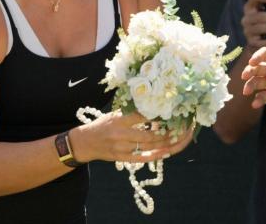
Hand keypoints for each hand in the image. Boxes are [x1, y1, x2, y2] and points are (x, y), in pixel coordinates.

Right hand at [75, 110, 190, 162]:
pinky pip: (142, 159)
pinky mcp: (121, 158)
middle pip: (149, 136)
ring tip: (178, 137)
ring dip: (165, 143)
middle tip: (181, 127)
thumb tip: (154, 106)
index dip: (159, 115)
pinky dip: (155, 156)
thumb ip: (132, 112)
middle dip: (167, 133)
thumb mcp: (114, 113)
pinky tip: (167, 152)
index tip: (172, 112)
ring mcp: (121, 148)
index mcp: (119, 120)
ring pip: (148, 147)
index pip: (142, 117)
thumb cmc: (102, 125)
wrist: (85, 142)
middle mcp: (121, 135)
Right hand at [241, 47, 265, 113]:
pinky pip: (261, 97)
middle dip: (249, 70)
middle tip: (244, 76)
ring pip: (256, 82)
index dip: (257, 56)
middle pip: (257, 67)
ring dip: (250, 85)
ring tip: (247, 91)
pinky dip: (257, 100)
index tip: (252, 62)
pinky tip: (255, 104)